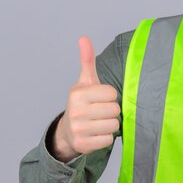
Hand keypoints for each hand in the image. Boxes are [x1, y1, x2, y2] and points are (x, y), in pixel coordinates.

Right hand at [53, 37, 119, 160]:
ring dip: (110, 125)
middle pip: (114, 110)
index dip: (109, 97)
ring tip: (98, 123)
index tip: (99, 99)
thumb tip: (84, 38)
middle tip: (99, 112)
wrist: (68, 131)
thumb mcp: (85, 82)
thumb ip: (87, 60)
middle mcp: (76, 110)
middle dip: (111, 111)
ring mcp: (78, 129)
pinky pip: (109, 140)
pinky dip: (105, 138)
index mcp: (78, 93)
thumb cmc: (83, 103)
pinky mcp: (83, 145)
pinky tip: (96, 134)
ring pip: (114, 125)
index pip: (112, 94)